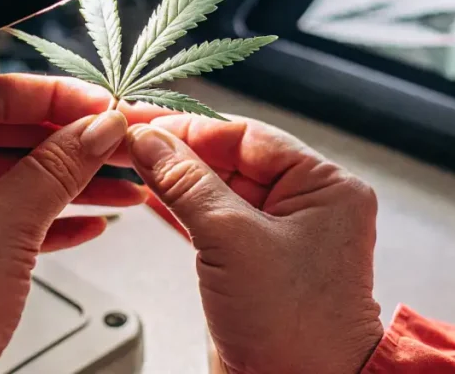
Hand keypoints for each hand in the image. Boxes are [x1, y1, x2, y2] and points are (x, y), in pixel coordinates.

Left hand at [0, 74, 160, 372]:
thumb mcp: (6, 223)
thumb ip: (59, 166)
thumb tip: (96, 130)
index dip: (49, 98)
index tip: (94, 104)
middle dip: (61, 148)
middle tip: (108, 144)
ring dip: (57, 186)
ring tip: (111, 188)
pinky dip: (33, 221)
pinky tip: (84, 223)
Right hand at [127, 115, 384, 373]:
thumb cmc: (296, 330)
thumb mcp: (233, 240)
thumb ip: (187, 183)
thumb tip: (151, 142)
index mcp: (325, 186)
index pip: (248, 135)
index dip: (191, 129)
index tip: (145, 124)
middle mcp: (308, 205)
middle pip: (232, 159)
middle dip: (179, 152)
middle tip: (129, 141)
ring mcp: (281, 235)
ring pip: (219, 189)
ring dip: (175, 179)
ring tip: (130, 162)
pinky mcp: (254, 263)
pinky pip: (214, 221)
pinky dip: (181, 209)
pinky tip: (149, 195)